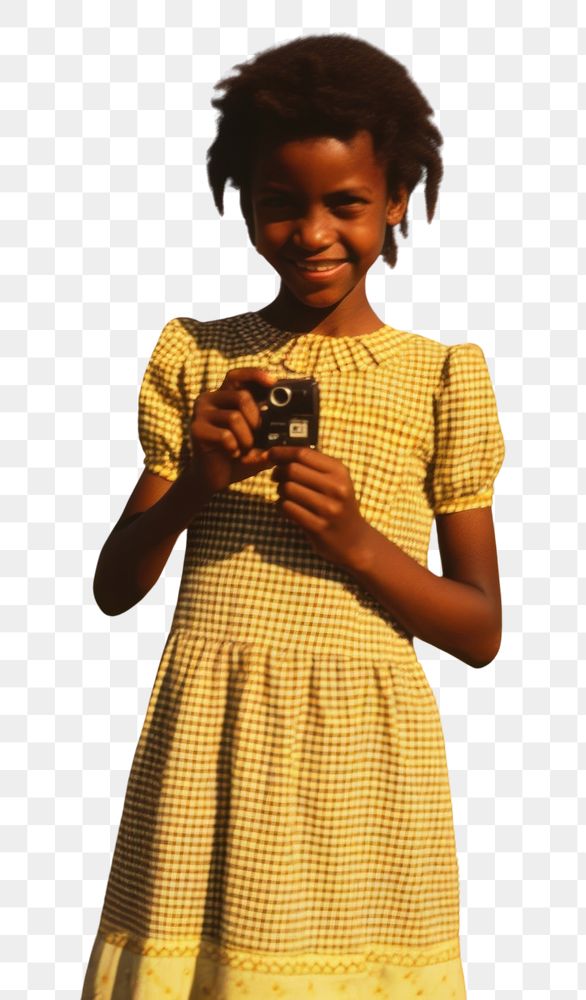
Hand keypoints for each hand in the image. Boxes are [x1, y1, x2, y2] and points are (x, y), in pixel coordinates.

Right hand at [190, 367, 277, 496]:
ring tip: (243, 449)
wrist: (214, 478)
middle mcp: (210, 399)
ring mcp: (200, 413)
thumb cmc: (238, 455)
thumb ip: (271, 429)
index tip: (274, 382)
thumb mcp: (259, 440)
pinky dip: (234, 448)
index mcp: (225, 396)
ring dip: (246, 439)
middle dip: (256, 418)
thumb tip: (295, 427)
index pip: (238, 375)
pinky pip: (225, 435)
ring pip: (234, 417)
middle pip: (241, 396)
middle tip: (258, 434)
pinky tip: (231, 454)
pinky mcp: (196, 430)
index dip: (256, 375)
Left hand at [269, 445, 372, 569]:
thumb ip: (313, 465)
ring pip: (287, 489)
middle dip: (278, 472)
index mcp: (340, 471)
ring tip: (284, 494)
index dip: (281, 452)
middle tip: (276, 477)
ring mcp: (328, 508)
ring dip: (279, 490)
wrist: (354, 540)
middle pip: (292, 470)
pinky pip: (287, 508)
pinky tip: (286, 507)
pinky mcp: (318, 526)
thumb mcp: (335, 481)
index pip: (303, 453)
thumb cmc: (338, 505)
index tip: (269, 453)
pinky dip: (281, 506)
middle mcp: (336, 488)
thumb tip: (279, 452)